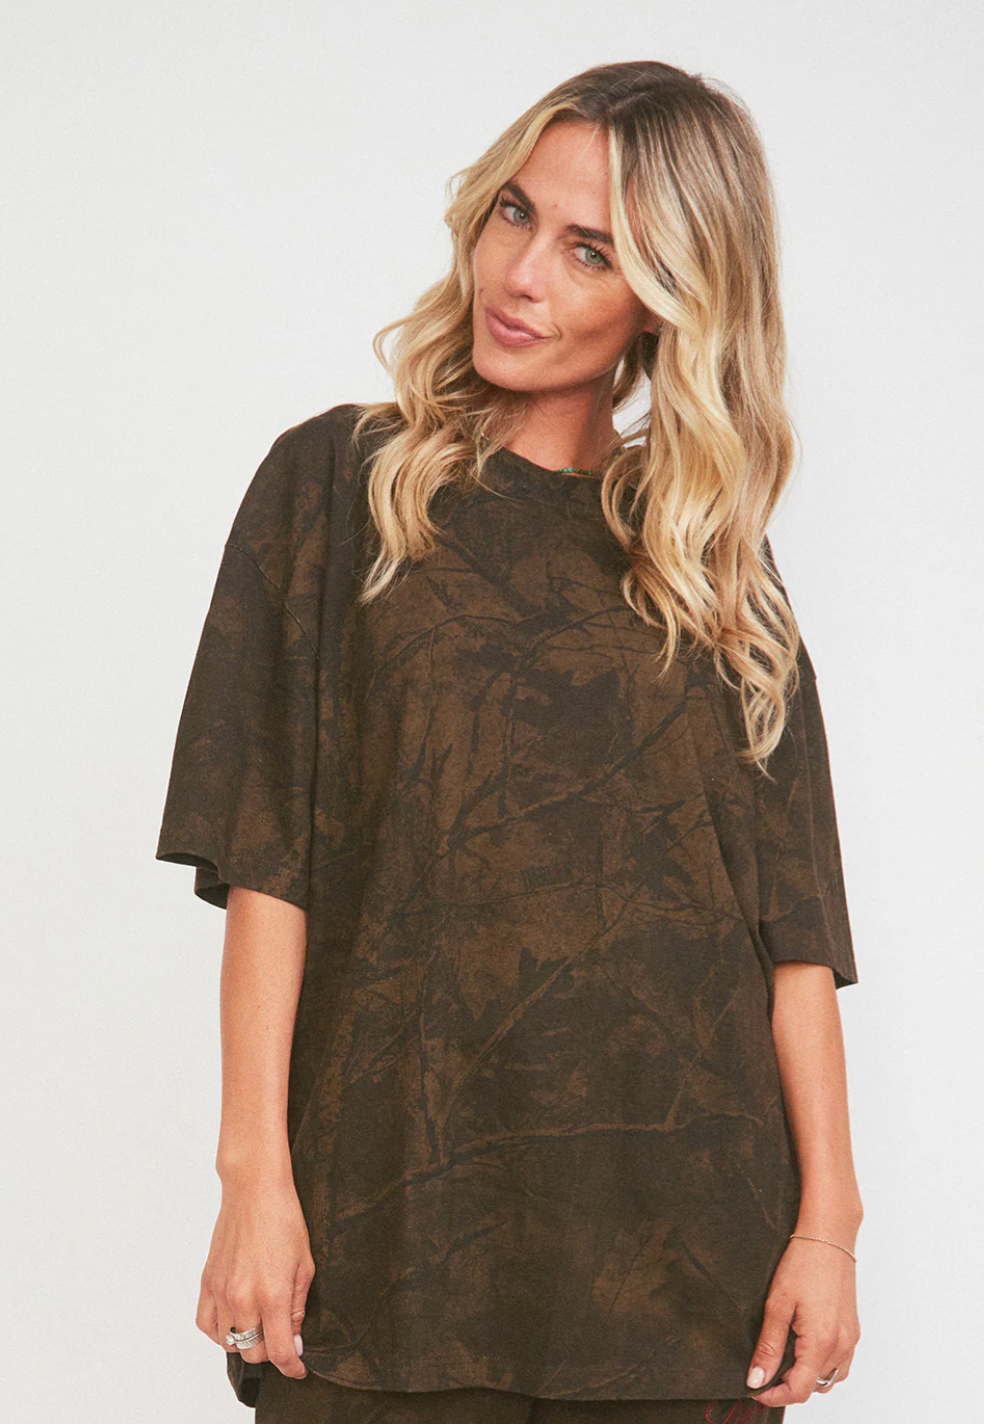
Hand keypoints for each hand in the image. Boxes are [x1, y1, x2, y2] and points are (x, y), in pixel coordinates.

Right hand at [196, 1174, 315, 1379]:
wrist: (254, 1191)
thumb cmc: (284, 1221)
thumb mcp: (304, 1266)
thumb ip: (297, 1309)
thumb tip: (294, 1341)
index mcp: (272, 1294)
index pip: (279, 1351)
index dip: (291, 1367)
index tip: (298, 1368)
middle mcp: (243, 1297)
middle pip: (253, 1352)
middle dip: (271, 1351)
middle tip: (283, 1336)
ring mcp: (221, 1291)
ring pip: (228, 1342)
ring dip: (246, 1341)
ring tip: (260, 1324)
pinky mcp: (207, 1282)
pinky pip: (206, 1324)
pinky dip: (219, 1330)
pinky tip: (234, 1319)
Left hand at [745, 1235, 859, 1406]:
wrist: (828, 1236)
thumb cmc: (802, 1264)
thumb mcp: (777, 1305)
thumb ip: (768, 1346)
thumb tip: (756, 1379)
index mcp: (821, 1341)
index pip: (800, 1390)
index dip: (775, 1395)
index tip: (756, 1388)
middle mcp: (841, 1345)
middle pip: (814, 1386)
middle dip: (788, 1385)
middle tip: (764, 1369)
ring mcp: (850, 1339)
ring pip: (829, 1378)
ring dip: (807, 1376)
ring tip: (783, 1357)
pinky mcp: (853, 1331)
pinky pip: (840, 1363)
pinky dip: (822, 1365)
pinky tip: (804, 1348)